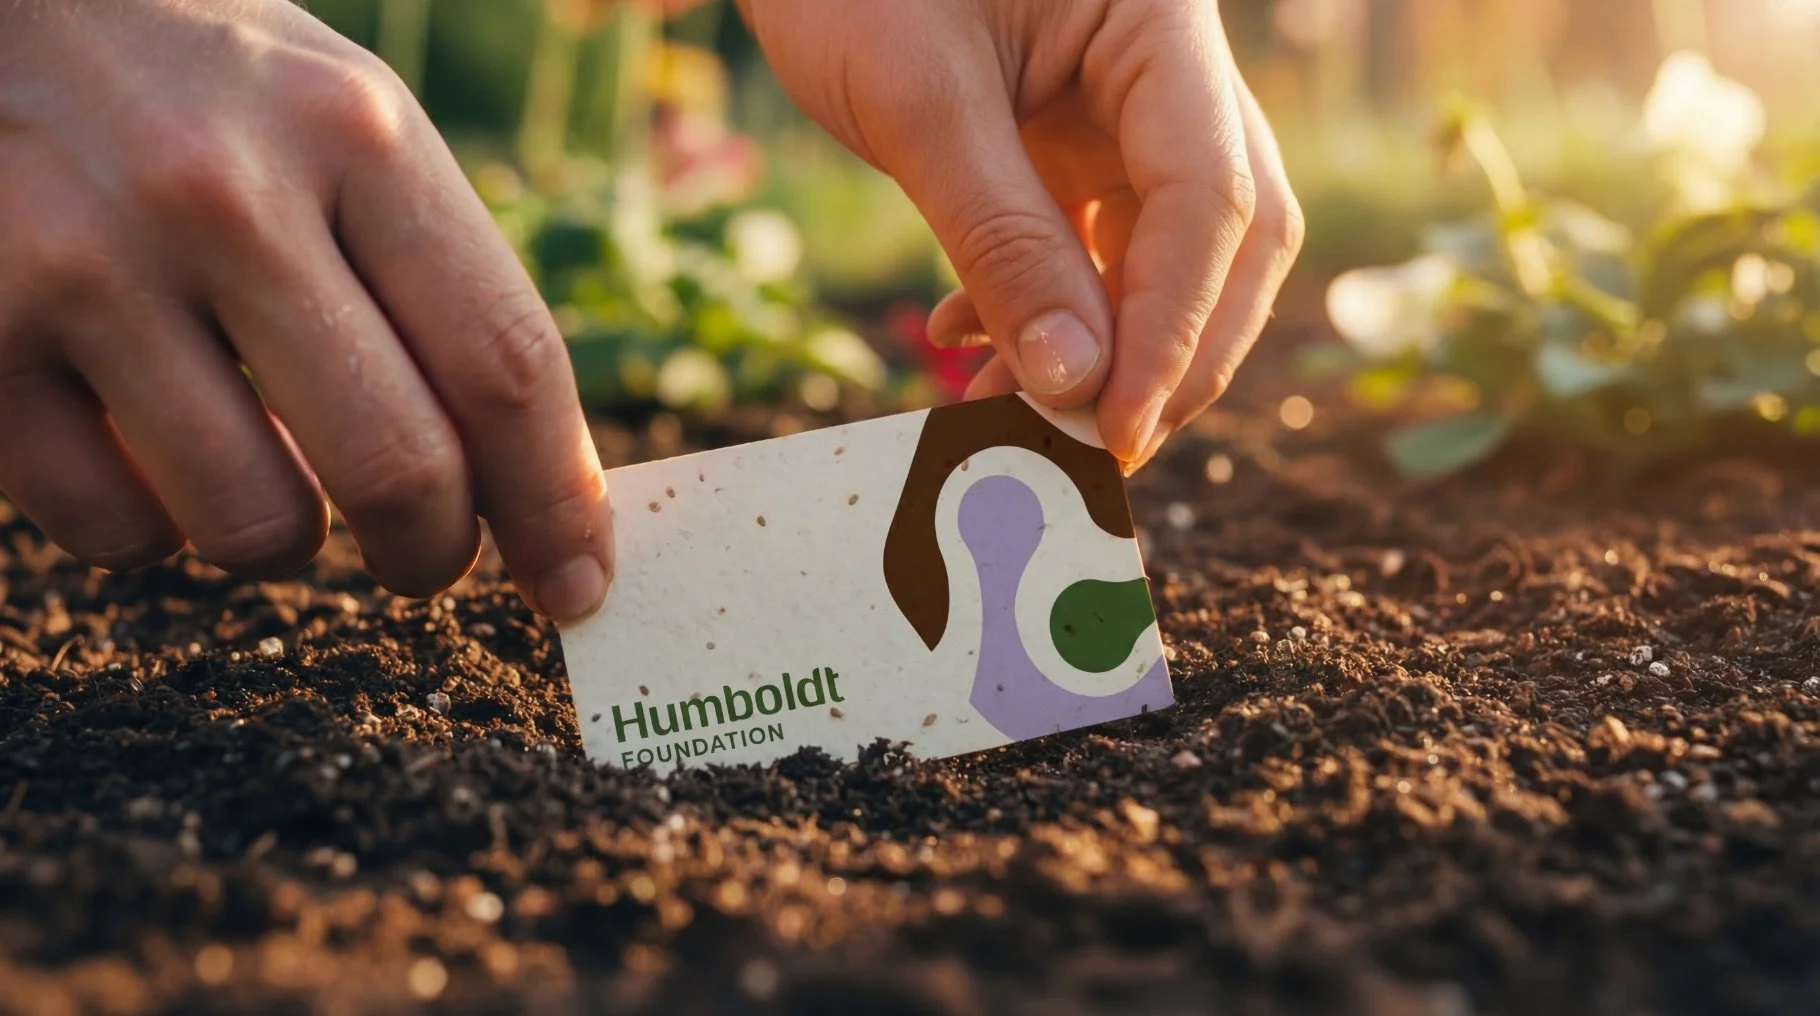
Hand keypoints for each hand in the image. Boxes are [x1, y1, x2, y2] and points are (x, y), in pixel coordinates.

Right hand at [0, 0, 612, 619]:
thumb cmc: (212, 91)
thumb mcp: (350, 128)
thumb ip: (446, 288)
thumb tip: (546, 492)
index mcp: (354, 135)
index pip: (505, 363)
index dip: (556, 502)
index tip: (576, 583)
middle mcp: (224, 195)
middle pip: (398, 468)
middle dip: (434, 554)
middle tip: (425, 560)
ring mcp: (84, 265)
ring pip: (254, 525)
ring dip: (288, 544)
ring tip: (272, 479)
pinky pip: (114, 529)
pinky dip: (155, 528)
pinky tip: (149, 445)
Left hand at [737, 0, 1302, 469]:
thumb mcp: (918, 103)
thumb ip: (1003, 239)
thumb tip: (1073, 386)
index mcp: (1163, 24)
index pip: (1213, 195)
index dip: (1174, 326)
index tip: (1116, 426)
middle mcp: (1172, 71)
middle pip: (1227, 236)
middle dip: (1168, 353)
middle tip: (1092, 447)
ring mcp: (1129, 111)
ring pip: (1164, 255)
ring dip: (1102, 349)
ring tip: (1010, 415)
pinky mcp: (1076, 145)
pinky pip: (1096, 248)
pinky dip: (1051, 311)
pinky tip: (975, 341)